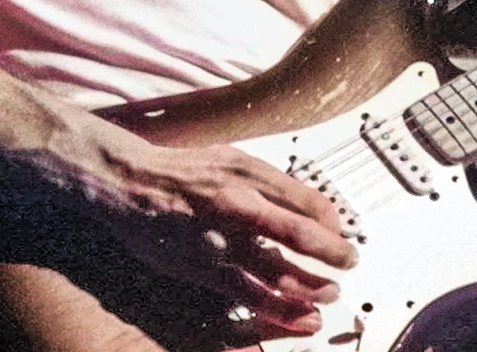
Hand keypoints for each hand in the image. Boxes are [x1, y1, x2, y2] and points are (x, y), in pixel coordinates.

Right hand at [44, 112, 356, 336]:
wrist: (127, 183)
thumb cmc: (186, 172)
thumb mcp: (235, 160)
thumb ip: (274, 184)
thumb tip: (315, 209)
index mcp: (247, 174)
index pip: (306, 200)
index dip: (333, 223)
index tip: (343, 236)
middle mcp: (234, 204)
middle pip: (296, 233)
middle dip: (330, 254)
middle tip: (349, 264)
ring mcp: (216, 238)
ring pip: (273, 271)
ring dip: (308, 287)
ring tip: (327, 296)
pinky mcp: (200, 268)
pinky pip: (245, 295)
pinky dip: (275, 308)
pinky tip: (296, 316)